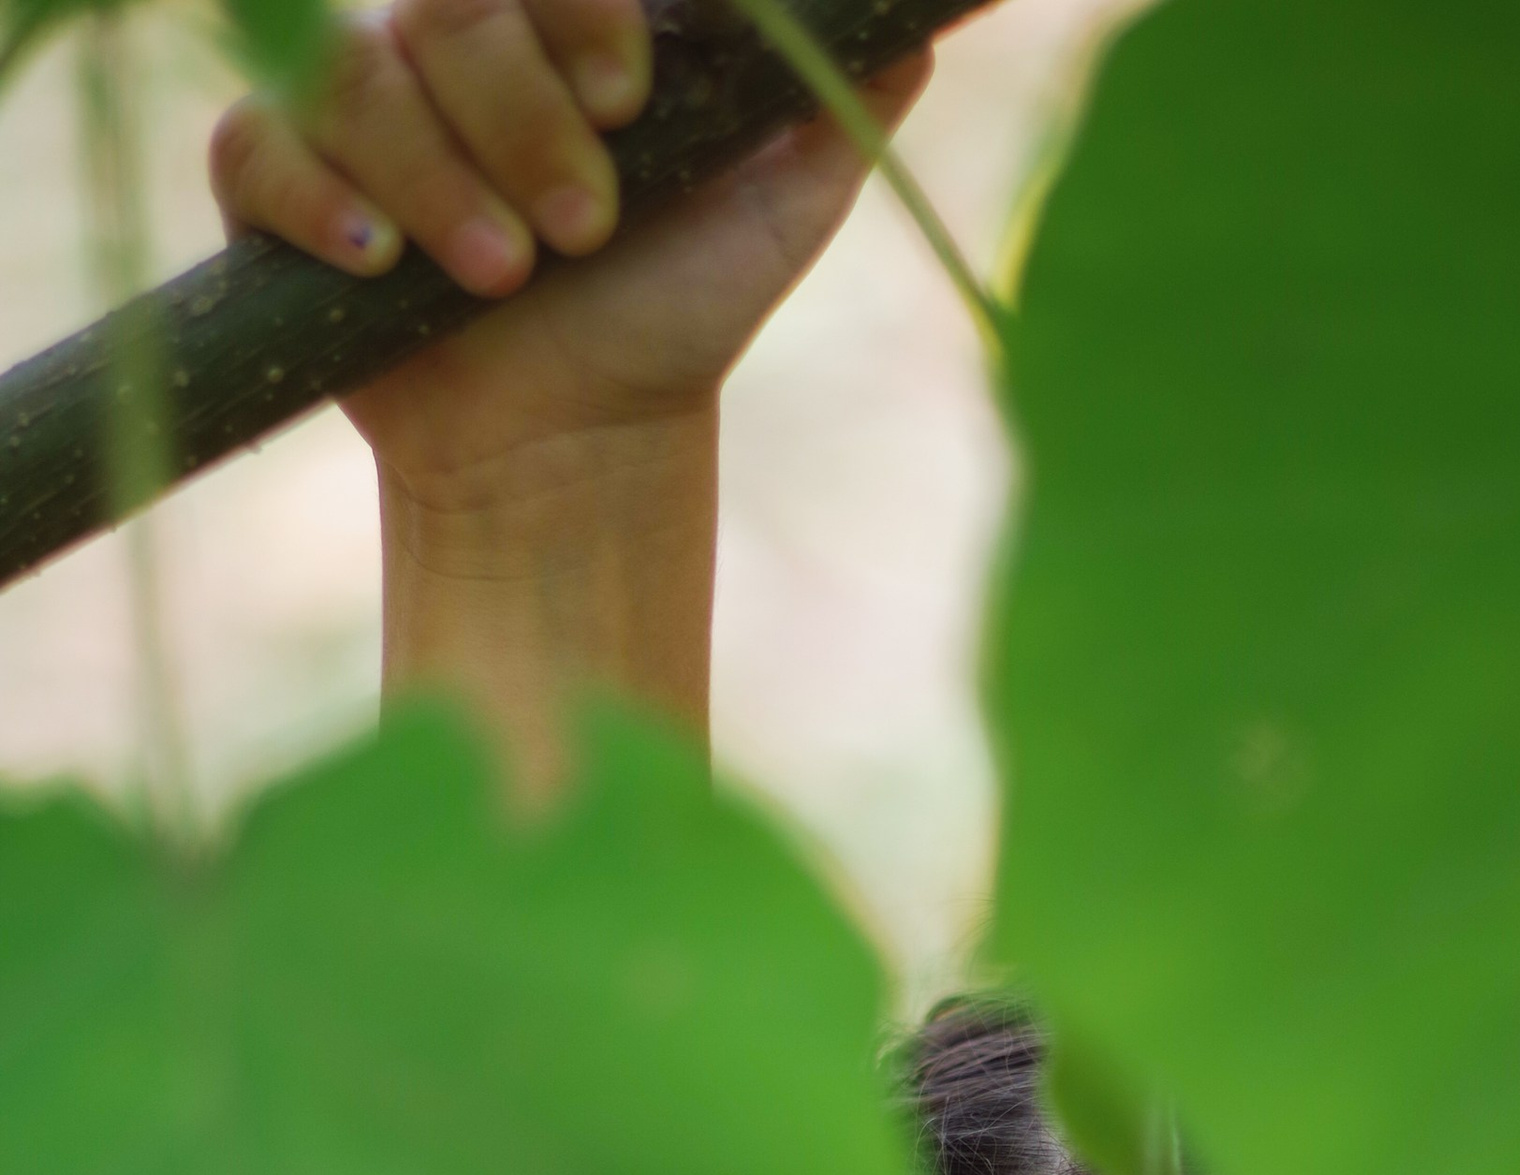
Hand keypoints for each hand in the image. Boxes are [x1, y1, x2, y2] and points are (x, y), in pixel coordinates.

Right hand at [209, 0, 928, 506]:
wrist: (582, 444)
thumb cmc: (674, 312)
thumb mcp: (778, 209)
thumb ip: (833, 104)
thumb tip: (922, 23)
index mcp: (555, 24)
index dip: (575, 13)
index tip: (632, 103)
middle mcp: (448, 46)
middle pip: (443, 10)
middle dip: (518, 120)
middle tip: (576, 234)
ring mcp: (357, 109)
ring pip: (353, 74)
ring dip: (435, 178)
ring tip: (500, 277)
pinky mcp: (278, 187)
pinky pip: (256, 145)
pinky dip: (315, 198)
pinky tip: (376, 258)